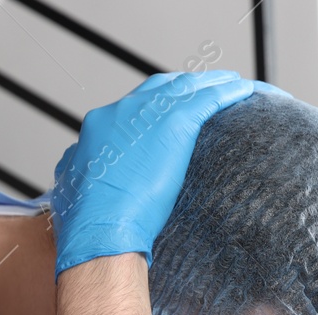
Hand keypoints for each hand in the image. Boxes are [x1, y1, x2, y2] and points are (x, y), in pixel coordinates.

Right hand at [49, 70, 267, 275]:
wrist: (98, 228)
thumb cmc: (87, 223)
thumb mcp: (73, 191)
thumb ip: (78, 174)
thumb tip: (71, 172)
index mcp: (99, 127)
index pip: (132, 106)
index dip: (154, 106)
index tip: (169, 112)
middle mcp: (122, 112)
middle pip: (161, 88)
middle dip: (184, 87)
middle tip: (205, 91)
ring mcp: (148, 114)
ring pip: (188, 87)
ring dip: (212, 84)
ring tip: (233, 85)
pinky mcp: (175, 123)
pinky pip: (209, 99)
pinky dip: (228, 93)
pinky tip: (246, 92)